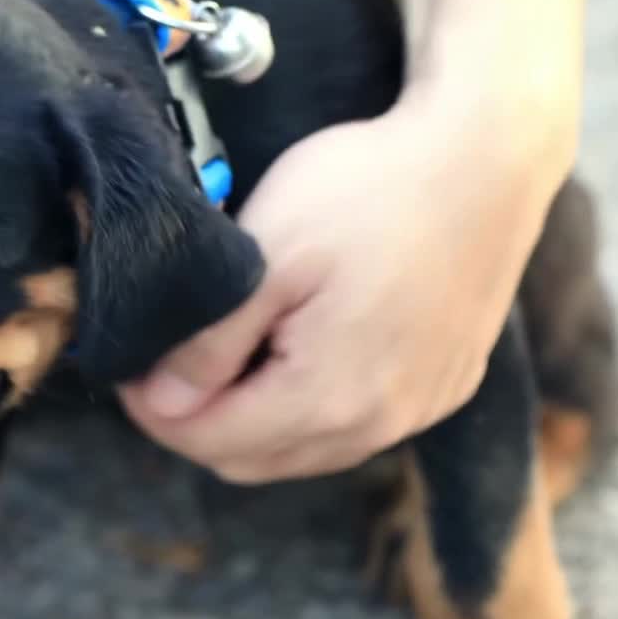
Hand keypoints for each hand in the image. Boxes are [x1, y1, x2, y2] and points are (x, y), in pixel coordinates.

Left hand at [117, 85, 572, 483]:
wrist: (486, 157)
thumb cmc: (370, 191)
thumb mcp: (267, 255)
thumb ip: (209, 343)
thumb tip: (163, 403)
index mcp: (328, 397)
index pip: (209, 441)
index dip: (154, 411)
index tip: (131, 367)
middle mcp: (379, 424)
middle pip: (252, 461)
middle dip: (195, 422)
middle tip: (166, 364)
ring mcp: (418, 411)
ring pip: (302, 451)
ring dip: (250, 420)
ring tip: (225, 354)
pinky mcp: (442, 388)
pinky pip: (353, 428)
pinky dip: (305, 409)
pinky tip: (293, 352)